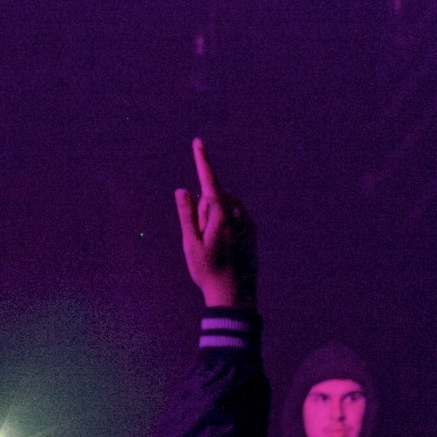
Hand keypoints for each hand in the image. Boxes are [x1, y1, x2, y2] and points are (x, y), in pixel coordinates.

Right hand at [173, 137, 254, 309]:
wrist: (235, 294)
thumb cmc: (208, 270)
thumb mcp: (190, 244)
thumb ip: (187, 214)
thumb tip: (183, 190)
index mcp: (220, 215)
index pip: (209, 181)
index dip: (202, 161)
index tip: (198, 142)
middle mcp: (238, 214)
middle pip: (213, 196)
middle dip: (203, 207)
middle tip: (200, 238)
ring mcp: (247, 220)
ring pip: (224, 205)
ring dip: (214, 215)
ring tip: (212, 244)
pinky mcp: (252, 228)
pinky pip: (234, 214)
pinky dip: (224, 221)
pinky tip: (223, 244)